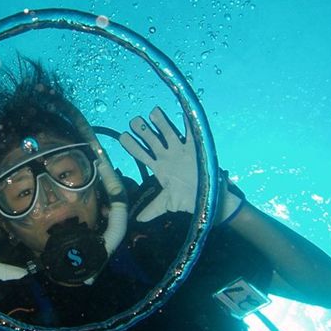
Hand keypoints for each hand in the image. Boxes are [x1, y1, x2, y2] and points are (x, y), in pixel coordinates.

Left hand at [119, 107, 241, 223]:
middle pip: (151, 139)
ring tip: (153, 112)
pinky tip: (183, 111)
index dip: (132, 145)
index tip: (122, 136)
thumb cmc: (187, 199)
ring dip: (161, 123)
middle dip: (142, 130)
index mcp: (159, 166)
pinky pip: (192, 133)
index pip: (141, 154)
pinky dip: (189, 122)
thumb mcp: (168, 203)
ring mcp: (181, 150)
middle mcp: (167, 155)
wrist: (209, 199)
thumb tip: (138, 219)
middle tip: (133, 121)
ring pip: (168, 133)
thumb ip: (152, 209)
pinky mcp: (197, 148)